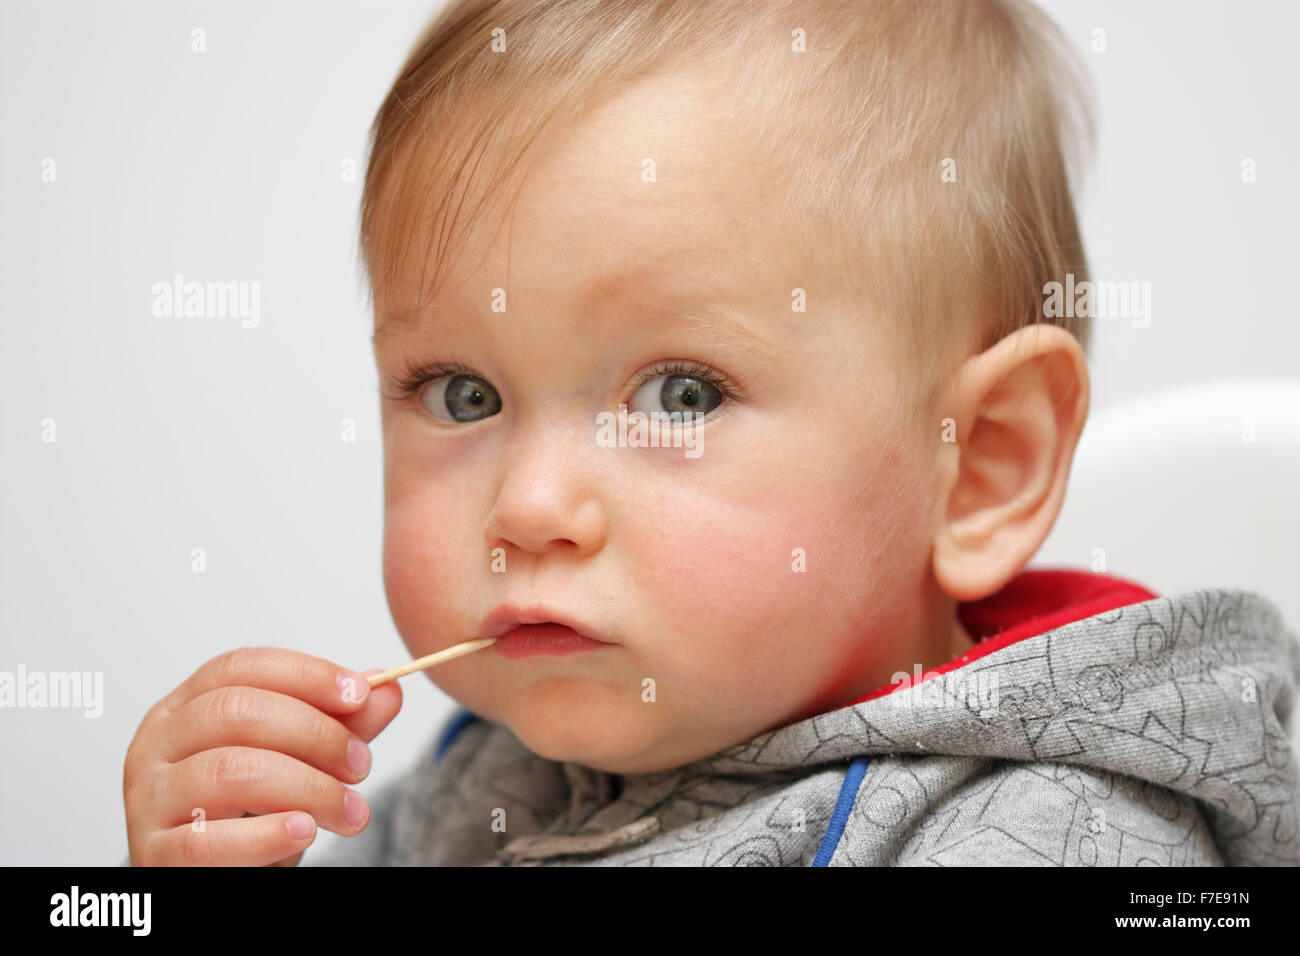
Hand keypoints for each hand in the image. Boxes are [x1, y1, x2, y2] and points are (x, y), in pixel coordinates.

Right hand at [123, 647, 401, 864]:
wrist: (219, 876)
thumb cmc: (252, 811)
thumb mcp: (299, 760)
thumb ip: (339, 724)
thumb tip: (387, 687)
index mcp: (186, 706)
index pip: (241, 668)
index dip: (305, 675)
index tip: (360, 693)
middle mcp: (157, 744)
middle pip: (236, 712)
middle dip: (314, 733)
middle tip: (361, 764)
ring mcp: (148, 798)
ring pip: (229, 771)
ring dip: (307, 787)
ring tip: (349, 810)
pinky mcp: (153, 854)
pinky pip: (208, 840)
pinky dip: (266, 835)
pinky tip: (304, 831)